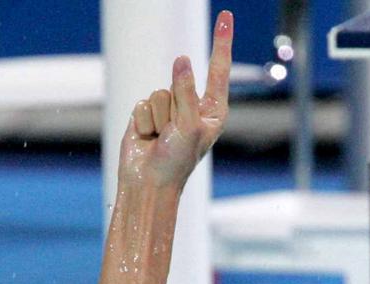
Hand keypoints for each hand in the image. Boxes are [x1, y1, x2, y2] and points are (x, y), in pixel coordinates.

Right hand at [118, 10, 232, 189]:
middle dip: (174, 107)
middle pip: (180, 81)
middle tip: (173, 135)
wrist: (149, 182)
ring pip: (160, 91)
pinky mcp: (149, 112)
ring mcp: (171, 109)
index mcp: (212, 112)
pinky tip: (149, 138)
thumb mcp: (188, 126)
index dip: (221, 42)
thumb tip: (182, 59)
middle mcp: (193, 107)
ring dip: (158, 118)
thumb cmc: (176, 161)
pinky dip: (145, 121)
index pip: (218, 70)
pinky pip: (144, 102)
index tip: (226, 16)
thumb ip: (186, 92)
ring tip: (161, 139)